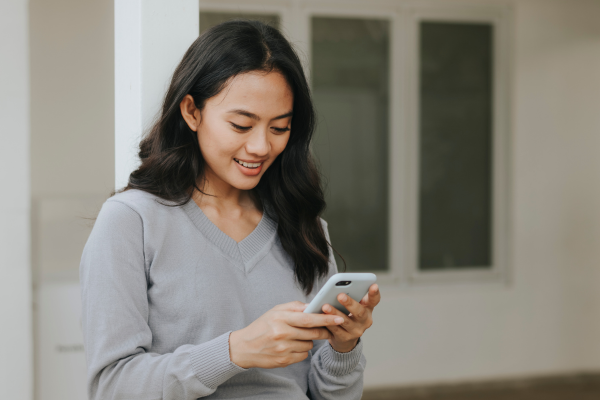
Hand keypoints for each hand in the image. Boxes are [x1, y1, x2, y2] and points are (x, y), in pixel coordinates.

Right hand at [229, 301, 344, 368]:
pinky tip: (292, 346)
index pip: (308, 318)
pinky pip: (303, 355)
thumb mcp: (275, 311)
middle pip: (312, 333)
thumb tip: (313, 305)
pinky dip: (302, 350)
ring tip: (298, 336)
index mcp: (280, 318)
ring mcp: (283, 349)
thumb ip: (294, 306)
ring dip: (309, 341)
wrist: (244, 347)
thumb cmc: (262, 326)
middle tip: (328, 328)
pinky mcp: (284, 361)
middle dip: (324, 330)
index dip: (325, 318)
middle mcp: (282, 333)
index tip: (338, 317)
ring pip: (309, 345)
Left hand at [322, 284, 379, 352]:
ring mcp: (356, 331)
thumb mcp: (354, 306)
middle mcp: (365, 320)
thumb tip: (337, 287)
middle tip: (340, 295)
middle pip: (359, 312)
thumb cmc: (348, 315)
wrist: (345, 338)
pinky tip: (321, 317)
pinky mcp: (345, 338)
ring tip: (325, 306)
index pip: (374, 300)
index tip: (374, 285)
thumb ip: (351, 296)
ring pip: (345, 321)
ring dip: (335, 313)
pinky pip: (336, 330)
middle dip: (350, 303)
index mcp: (368, 309)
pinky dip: (328, 323)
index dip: (374, 293)